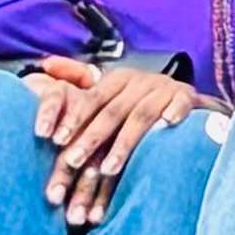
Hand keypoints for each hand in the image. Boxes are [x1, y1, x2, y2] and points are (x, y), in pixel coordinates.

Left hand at [25, 54, 195, 215]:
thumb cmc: (138, 103)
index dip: (74, 118)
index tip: (55, 140)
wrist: (184, 101)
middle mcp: (139, 81)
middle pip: (112, 110)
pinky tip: (166, 126)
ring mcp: (164, 89)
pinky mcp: (187, 97)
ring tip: (108, 169)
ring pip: (141, 115)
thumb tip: (46, 64)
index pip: (92, 98)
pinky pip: (180, 103)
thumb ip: (80, 84)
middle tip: (73, 162)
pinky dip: (173, 112)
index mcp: (117, 80)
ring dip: (124, 143)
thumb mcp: (111, 93)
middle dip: (91, 137)